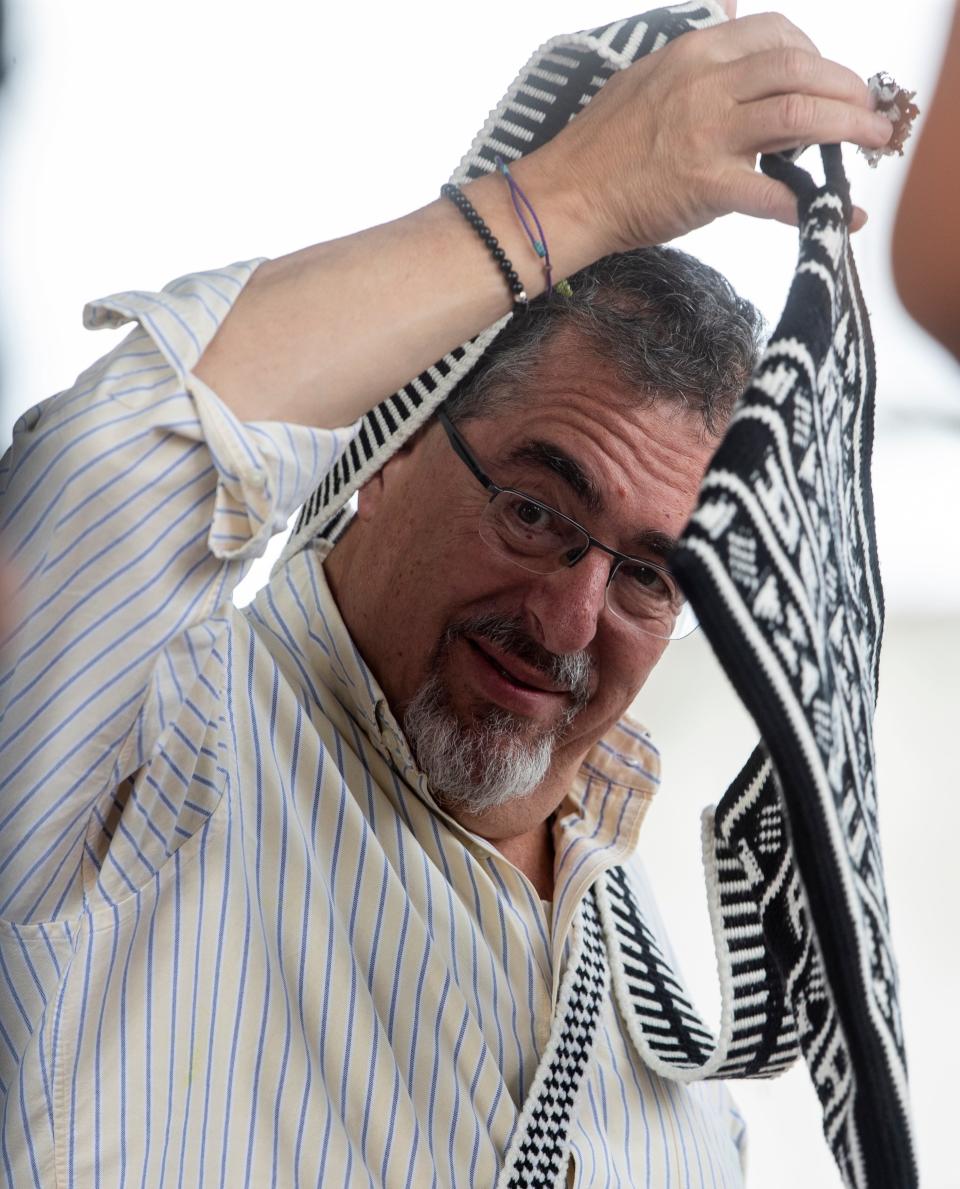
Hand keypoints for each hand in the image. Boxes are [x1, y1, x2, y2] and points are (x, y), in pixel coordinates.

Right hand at [531, 12, 892, 254]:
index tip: (826, 81)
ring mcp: (707, 135)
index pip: (775, 36)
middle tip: (869, 113)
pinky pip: (774, 193)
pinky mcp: (706, 186)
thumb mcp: (647, 80)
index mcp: (693, 55)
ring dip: (848, 129)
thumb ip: (695, 65)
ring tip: (872, 142)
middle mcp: (705, 85)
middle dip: (846, 89)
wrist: (565, 195)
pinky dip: (813, 205)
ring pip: (799, 116)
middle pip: (800, 69)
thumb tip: (733, 40)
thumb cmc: (600, 148)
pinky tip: (837, 215)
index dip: (815, 56)